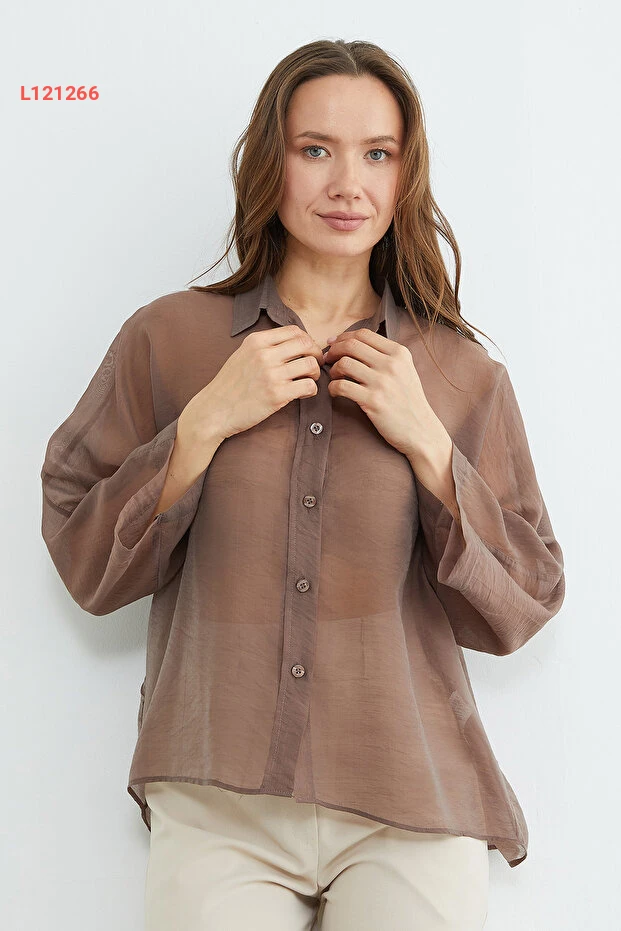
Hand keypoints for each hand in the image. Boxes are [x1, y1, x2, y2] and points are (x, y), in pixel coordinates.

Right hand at [180, 325, 324, 443]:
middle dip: (315, 354)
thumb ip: (264, 346)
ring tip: (307, 380)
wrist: (214, 411)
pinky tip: (303, 394)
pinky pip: (309, 386)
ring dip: (315, 373)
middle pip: (306, 344)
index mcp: (256, 341)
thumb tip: (292, 342)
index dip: (307, 340)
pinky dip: (311, 390)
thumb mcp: (242, 355)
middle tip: (313, 366)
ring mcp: (271, 375)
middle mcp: (264, 354)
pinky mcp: (277, 395)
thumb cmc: (229, 385)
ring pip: (311, 364)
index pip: (294, 331)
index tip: (307, 352)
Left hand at [323, 328, 444, 457]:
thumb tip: (353, 342)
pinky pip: (341, 386)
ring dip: (333, 370)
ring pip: (344, 364)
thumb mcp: (405, 370)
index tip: (334, 343)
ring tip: (335, 378)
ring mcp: (382, 382)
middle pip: (351, 345)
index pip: (364, 334)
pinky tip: (335, 393)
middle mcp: (392, 364)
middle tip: (327, 359)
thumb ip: (385, 355)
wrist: (421, 430)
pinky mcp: (373, 401)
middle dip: (334, 350)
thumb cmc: (408, 401)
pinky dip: (333, 388)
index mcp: (399, 353)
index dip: (344, 336)